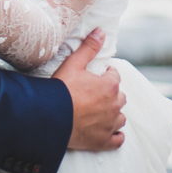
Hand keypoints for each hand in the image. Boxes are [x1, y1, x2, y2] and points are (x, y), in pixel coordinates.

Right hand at [54, 29, 126, 150]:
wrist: (51, 117)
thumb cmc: (62, 89)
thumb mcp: (74, 64)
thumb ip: (89, 47)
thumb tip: (101, 31)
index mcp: (110, 86)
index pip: (115, 76)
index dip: (106, 74)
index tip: (98, 75)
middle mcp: (114, 105)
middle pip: (120, 97)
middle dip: (111, 94)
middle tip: (97, 92)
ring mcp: (110, 124)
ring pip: (120, 118)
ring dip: (114, 113)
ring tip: (102, 111)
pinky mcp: (104, 141)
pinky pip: (118, 139)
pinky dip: (116, 135)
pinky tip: (110, 132)